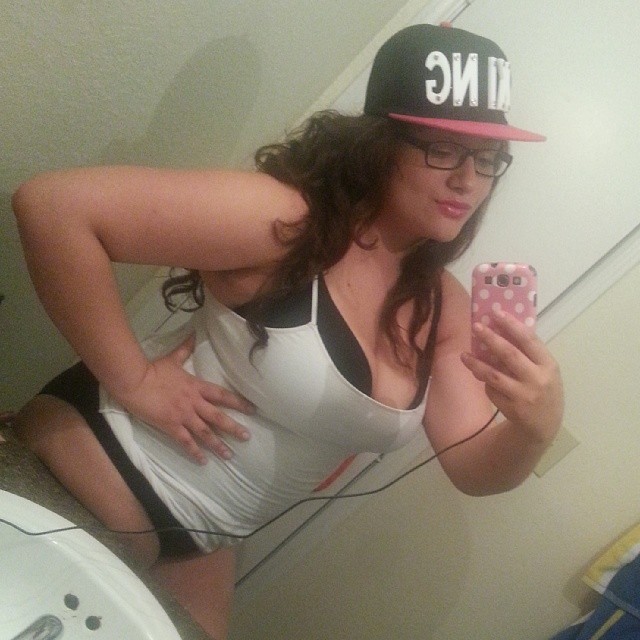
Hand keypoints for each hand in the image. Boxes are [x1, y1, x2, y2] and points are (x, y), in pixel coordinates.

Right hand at [117, 336, 253, 463]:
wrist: (134, 381)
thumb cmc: (152, 370)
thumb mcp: (172, 358)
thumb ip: (185, 348)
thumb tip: (194, 333)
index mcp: (196, 387)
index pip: (222, 396)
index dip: (238, 403)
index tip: (252, 410)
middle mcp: (194, 403)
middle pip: (218, 417)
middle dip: (234, 428)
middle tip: (247, 437)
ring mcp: (183, 416)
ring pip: (205, 433)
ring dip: (218, 444)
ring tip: (230, 455)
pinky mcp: (171, 426)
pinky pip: (186, 442)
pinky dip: (195, 452)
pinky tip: (203, 461)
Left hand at [461, 309, 563, 443]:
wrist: (544, 427)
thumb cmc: (544, 390)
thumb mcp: (545, 371)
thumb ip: (529, 354)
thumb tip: (502, 328)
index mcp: (549, 365)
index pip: (529, 340)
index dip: (511, 325)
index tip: (496, 312)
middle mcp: (538, 379)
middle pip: (509, 355)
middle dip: (491, 339)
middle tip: (476, 327)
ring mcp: (524, 396)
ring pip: (494, 375)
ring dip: (477, 364)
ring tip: (464, 355)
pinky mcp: (512, 409)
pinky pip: (492, 390)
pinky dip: (485, 382)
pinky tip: (480, 377)